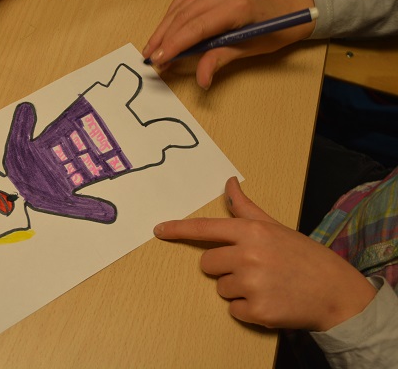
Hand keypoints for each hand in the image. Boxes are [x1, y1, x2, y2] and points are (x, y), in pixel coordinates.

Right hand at [142, 0, 314, 89]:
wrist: (283, 12)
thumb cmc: (269, 32)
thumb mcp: (246, 51)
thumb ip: (218, 61)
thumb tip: (201, 80)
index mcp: (235, 7)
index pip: (195, 28)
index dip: (173, 45)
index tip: (158, 61)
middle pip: (183, 17)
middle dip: (164, 40)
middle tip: (150, 59)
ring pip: (179, 8)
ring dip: (163, 29)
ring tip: (151, 49)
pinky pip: (183, 1)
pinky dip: (170, 17)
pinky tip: (163, 32)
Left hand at [153, 177, 376, 331]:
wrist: (335, 292)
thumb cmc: (303, 256)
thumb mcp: (275, 227)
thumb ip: (246, 208)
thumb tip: (229, 182)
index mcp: (251, 232)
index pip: (205, 228)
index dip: (178, 229)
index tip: (158, 230)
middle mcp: (248, 255)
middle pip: (207, 263)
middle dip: (223, 267)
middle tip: (252, 268)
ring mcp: (252, 284)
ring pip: (219, 287)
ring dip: (236, 289)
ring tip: (265, 284)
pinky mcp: (256, 310)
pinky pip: (232, 309)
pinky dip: (246, 309)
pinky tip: (268, 300)